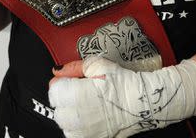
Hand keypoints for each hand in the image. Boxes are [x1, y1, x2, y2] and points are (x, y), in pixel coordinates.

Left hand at [48, 56, 195, 137]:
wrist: (142, 101)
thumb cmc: (123, 82)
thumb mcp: (98, 64)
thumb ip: (75, 67)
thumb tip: (58, 71)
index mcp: (79, 95)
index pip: (53, 92)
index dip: (61, 83)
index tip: (69, 80)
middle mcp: (79, 117)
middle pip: (57, 109)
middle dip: (64, 99)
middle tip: (77, 90)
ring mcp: (85, 132)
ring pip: (64, 124)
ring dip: (69, 114)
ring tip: (83, 104)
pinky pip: (74, 135)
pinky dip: (76, 127)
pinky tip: (87, 116)